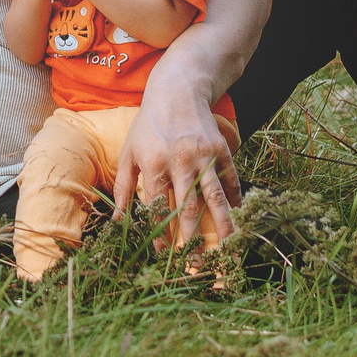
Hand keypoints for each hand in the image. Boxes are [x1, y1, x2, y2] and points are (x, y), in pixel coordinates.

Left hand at [115, 63, 238, 247]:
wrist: (178, 90)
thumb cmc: (147, 125)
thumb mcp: (129, 153)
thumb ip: (122, 188)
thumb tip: (116, 223)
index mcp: (155, 164)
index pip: (157, 208)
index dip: (160, 234)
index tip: (164, 256)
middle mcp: (180, 162)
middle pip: (187, 208)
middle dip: (191, 240)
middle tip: (195, 266)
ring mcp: (204, 156)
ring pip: (214, 198)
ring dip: (222, 226)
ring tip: (229, 250)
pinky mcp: (222, 151)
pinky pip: (231, 181)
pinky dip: (236, 201)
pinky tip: (239, 219)